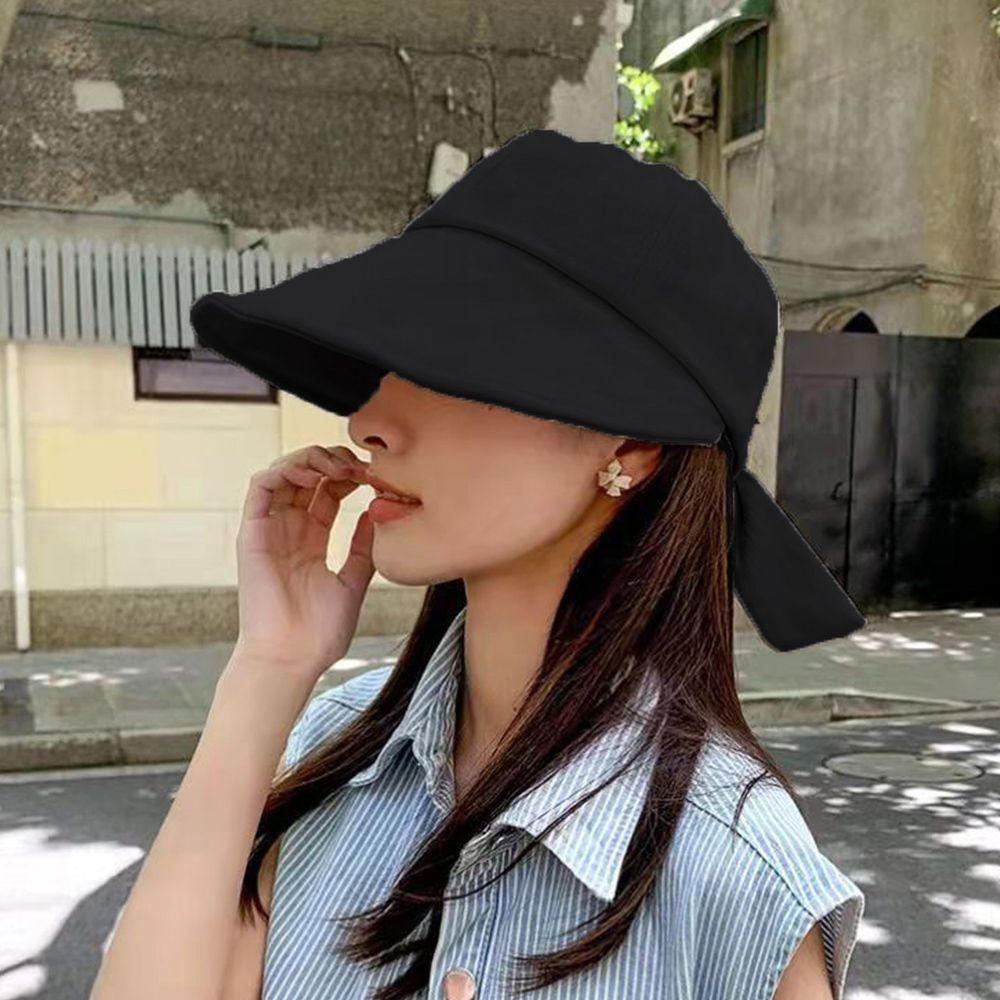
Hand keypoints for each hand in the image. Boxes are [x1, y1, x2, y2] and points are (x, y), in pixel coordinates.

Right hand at [231, 444, 373, 684]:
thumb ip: (363, 548)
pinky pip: (260, 486)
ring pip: (283, 472)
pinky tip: (312, 474)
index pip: (327, 492)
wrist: (292, 658)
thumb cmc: (319, 632)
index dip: (350, 477)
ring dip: (310, 459)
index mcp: (311, 541)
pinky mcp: (252, 533)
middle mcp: (288, 530)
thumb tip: (376, 513)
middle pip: (306, 476)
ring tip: (338, 468)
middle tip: (360, 467)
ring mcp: (269, 529)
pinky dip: (284, 469)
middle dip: (333, 461)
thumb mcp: (354, 582)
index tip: (375, 477)